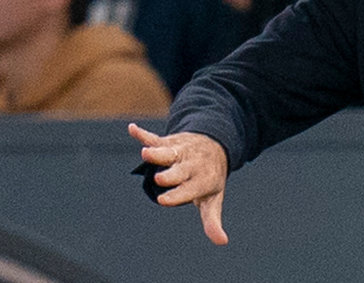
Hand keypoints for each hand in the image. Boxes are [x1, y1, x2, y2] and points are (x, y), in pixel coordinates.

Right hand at [129, 123, 229, 244]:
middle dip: (170, 175)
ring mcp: (180, 151)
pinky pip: (156, 137)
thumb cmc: (210, 179)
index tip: (164, 201)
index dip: (178, 195)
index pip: (190, 189)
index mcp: (202, 181)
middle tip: (160, 179)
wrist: (217, 146)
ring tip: (145, 153)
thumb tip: (223, 242)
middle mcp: (191, 165)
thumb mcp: (213, 200)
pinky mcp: (170, 141)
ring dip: (158, 153)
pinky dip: (144, 134)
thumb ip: (213, 221)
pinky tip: (132, 129)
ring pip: (168, 152)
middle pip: (180, 171)